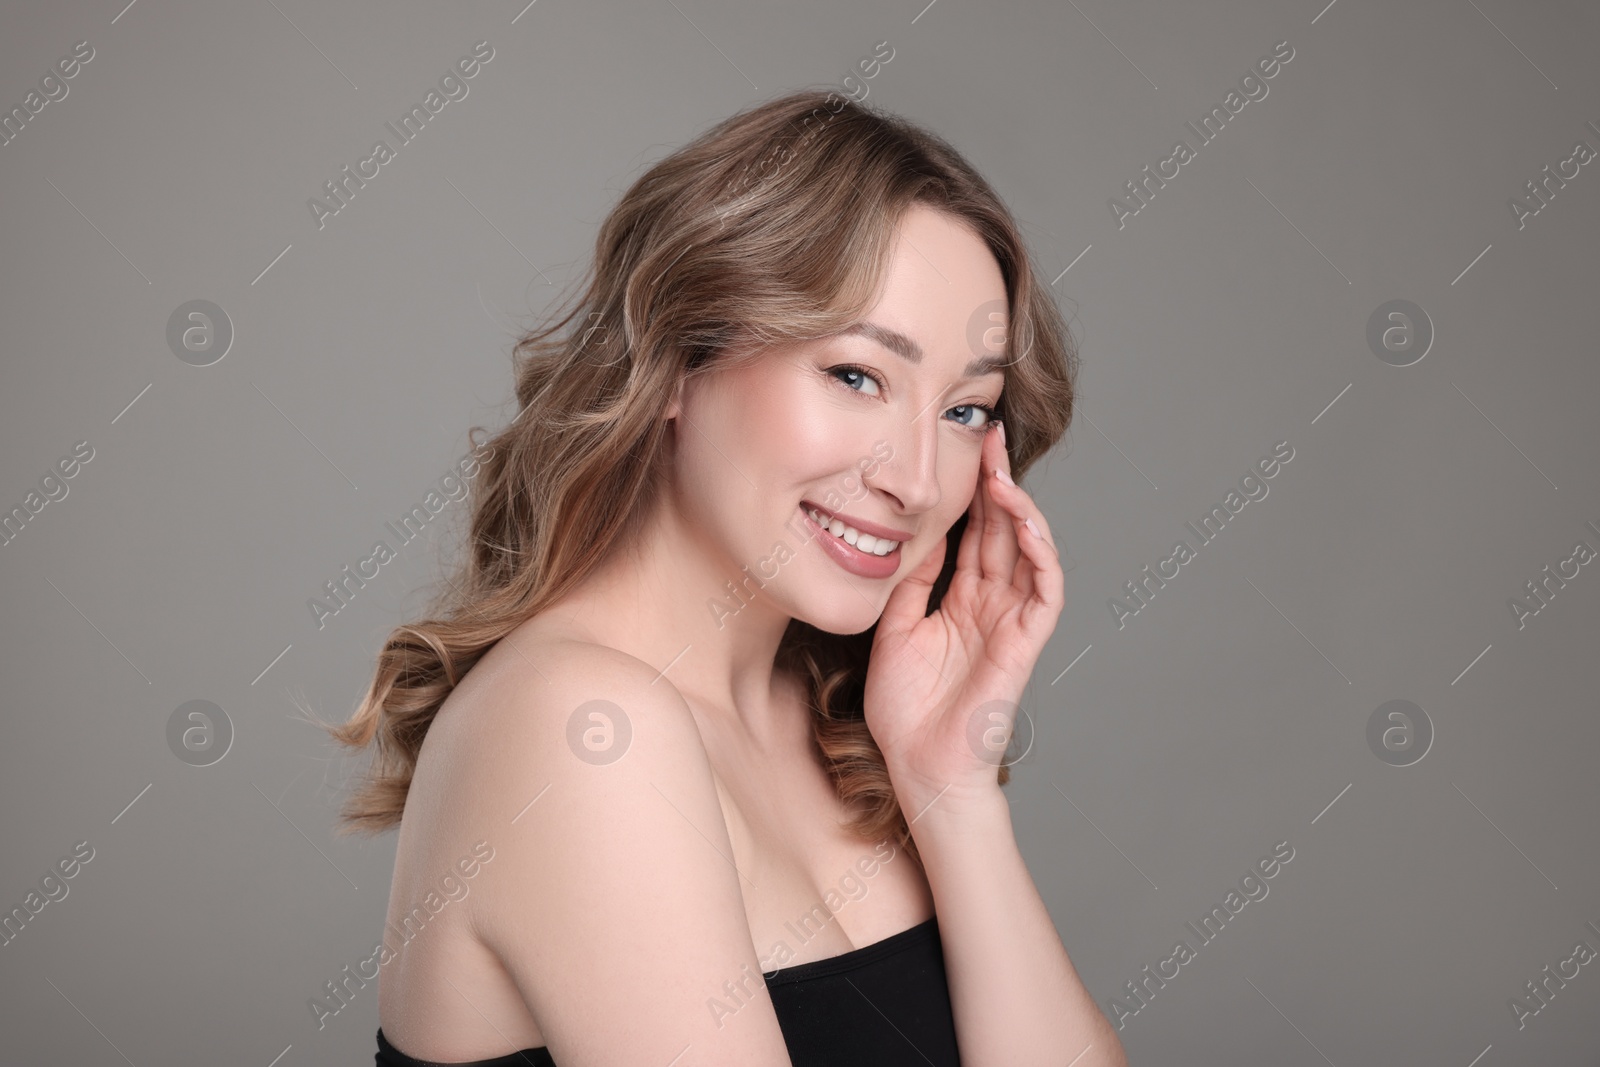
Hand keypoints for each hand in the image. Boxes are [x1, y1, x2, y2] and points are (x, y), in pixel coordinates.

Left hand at [863, 419, 1063, 814]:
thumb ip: (911, 582)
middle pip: (1002, 533)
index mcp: (960, 602)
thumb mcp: (893, 628)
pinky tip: (1024, 524)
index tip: (964, 452)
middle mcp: (990, 606)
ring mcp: (1011, 623)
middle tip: (991, 440)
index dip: (973, 495)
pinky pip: (1044, 591)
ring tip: (1004, 474)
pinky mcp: (1025, 643)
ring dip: (1020, 512)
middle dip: (999, 486)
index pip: (974, 535)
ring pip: (1029, 554)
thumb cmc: (904, 710)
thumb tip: (917, 534)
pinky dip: (1040, 555)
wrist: (918, 766)